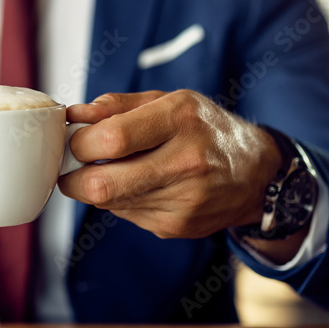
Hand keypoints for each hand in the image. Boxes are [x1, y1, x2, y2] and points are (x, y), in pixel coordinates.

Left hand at [59, 90, 307, 261]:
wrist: (256, 174)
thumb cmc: (204, 128)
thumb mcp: (168, 101)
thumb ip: (116, 106)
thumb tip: (72, 116)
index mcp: (181, 119)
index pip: (110, 140)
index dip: (79, 144)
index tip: (76, 140)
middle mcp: (186, 162)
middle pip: (102, 185)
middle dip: (74, 178)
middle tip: (73, 167)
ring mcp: (184, 200)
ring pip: (109, 203)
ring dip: (98, 188)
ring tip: (113, 171)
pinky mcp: (178, 226)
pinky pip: (126, 215)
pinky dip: (121, 201)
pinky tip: (141, 186)